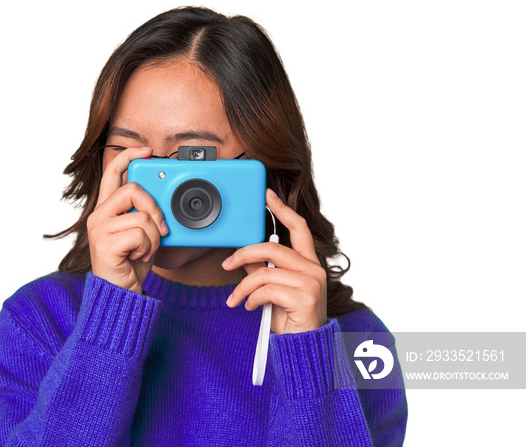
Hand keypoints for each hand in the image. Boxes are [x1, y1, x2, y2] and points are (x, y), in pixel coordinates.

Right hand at [87, 147, 168, 293]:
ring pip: (142, 217)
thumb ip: (146, 213)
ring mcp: (99, 229)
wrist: (121, 294)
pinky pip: (140, 235)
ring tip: (145, 250)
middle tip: (160, 228)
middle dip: (154, 208)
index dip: (129, 156)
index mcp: (107, 209)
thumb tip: (165, 197)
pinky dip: (148, 248)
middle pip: (133, 189)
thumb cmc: (132, 263)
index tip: (147, 151)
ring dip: (153, 237)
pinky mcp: (104, 244)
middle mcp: (99, 215)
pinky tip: (138, 257)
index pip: (113, 172)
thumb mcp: (144, 232)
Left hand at [222, 189, 326, 333]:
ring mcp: (312, 283)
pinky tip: (250, 307)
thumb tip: (245, 256)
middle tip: (227, 263)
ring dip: (243, 287)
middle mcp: (314, 269)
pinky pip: (267, 290)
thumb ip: (264, 270)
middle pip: (273, 247)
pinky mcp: (305, 298)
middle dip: (244, 254)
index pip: (299, 228)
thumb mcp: (274, 290)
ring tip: (236, 299)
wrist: (304, 347)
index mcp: (308, 263)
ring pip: (264, 272)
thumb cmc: (290, 318)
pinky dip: (251, 299)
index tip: (268, 195)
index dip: (283, 209)